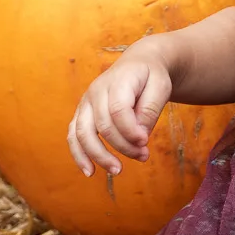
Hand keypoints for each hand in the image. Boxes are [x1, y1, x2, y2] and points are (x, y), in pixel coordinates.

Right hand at [68, 50, 172, 178]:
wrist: (140, 63)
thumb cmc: (152, 77)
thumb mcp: (161, 87)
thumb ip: (150, 109)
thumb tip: (139, 137)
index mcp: (118, 80)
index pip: (118, 109)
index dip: (130, 131)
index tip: (145, 143)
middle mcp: (97, 90)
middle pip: (103, 125)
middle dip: (124, 146)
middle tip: (143, 156)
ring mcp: (86, 102)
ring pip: (83, 133)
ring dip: (99, 155)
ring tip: (117, 170)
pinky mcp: (82, 113)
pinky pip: (74, 136)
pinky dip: (79, 155)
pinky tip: (90, 172)